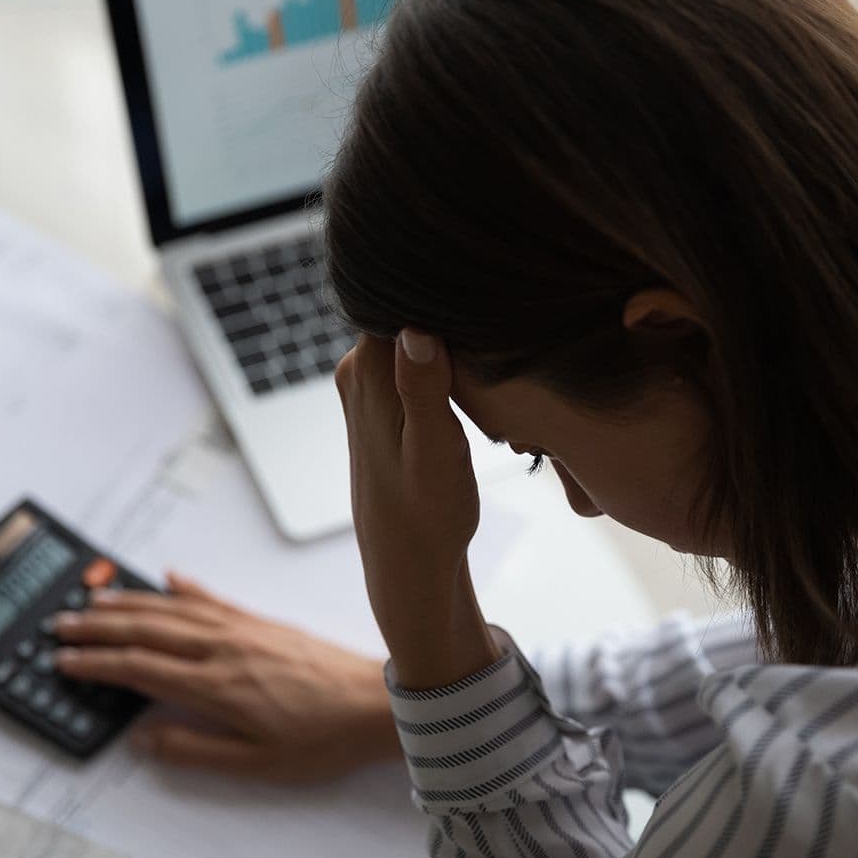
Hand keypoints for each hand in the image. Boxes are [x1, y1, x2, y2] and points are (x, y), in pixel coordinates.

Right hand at [51, 572, 400, 781]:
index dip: (98, 665)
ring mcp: (245, 630)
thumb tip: (144, 739)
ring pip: (175, 609)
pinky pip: (216, 600)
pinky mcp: (265, 622)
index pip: (141, 669)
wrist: (376, 703)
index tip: (64, 661)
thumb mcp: (257, 764)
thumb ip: (195, 750)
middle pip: (148, 630)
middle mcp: (224, 649)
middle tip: (61, 623)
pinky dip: (188, 589)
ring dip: (131, 602)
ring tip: (95, 599)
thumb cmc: (323, 739)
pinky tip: (169, 579)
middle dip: (99, 626)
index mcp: (216, 687)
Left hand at [334, 331, 500, 688]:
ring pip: (416, 334)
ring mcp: (367, 383)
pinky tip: (476, 374)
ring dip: (454, 339)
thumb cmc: (428, 515)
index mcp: (367, 372)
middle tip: (499, 330)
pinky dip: (447, 359)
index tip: (486, 304)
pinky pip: (417, 357)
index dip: (445, 294)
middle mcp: (357, 369)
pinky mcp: (383, 399)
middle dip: (453, 315)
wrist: (410, 563)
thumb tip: (415, 329)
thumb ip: (424, 389)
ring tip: (493, 349)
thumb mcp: (435, 452)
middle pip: (409, 310)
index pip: (402, 297)